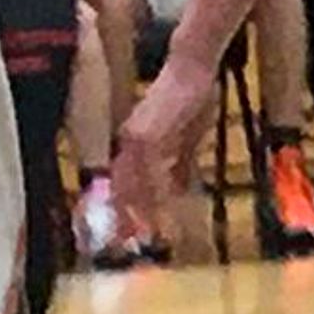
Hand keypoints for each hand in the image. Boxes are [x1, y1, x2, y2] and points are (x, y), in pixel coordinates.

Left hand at [111, 56, 213, 229]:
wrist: (193, 69)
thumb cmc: (192, 97)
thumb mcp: (188, 136)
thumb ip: (180, 162)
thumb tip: (178, 190)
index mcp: (134, 142)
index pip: (124, 181)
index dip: (125, 207)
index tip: (130, 232)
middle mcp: (128, 141)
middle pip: (121, 187)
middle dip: (124, 217)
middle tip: (128, 243)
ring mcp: (134, 139)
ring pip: (130, 184)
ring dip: (136, 212)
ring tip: (141, 236)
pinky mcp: (146, 136)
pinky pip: (146, 173)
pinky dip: (151, 195)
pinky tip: (158, 211)